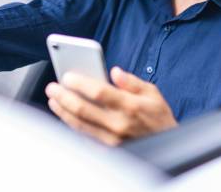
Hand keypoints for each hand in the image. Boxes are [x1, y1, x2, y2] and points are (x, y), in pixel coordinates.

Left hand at [45, 66, 177, 145]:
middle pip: (84, 109)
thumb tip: (115, 72)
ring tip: (54, 100)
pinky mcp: (108, 148)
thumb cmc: (159, 116)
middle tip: (52, 88)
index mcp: (131, 105)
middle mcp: (119, 123)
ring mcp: (112, 139)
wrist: (167, 144)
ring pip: (80, 124)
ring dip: (63, 111)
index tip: (67, 76)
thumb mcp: (153, 92)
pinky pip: (85, 135)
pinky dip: (72, 124)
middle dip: (64, 97)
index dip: (80, 83)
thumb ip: (132, 82)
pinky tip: (65, 114)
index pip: (99, 92)